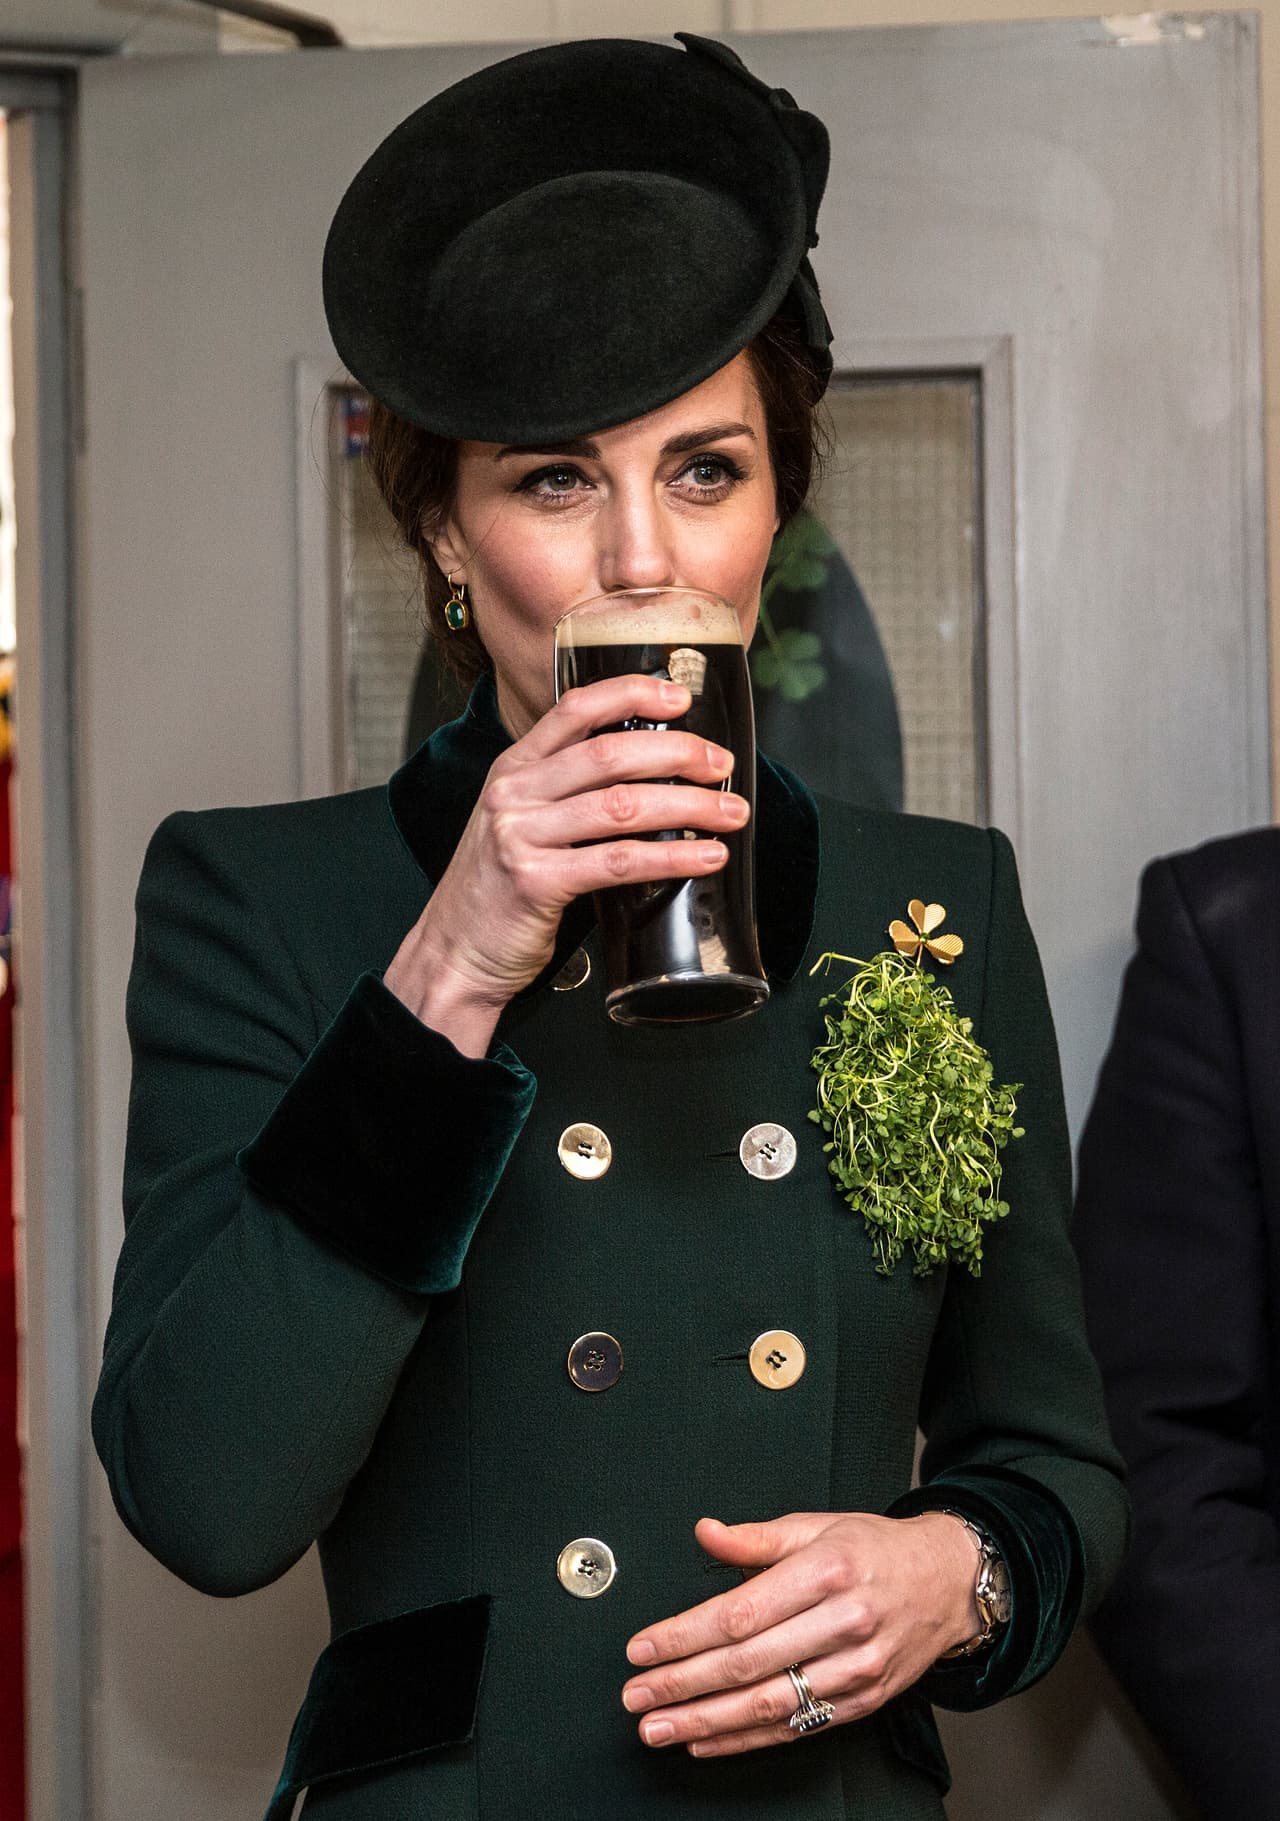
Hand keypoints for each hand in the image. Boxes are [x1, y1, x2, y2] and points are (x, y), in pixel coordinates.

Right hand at [384, 674, 748, 1053]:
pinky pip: (618, 861)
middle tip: (721, 765)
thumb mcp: (521, 822)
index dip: (632, 693)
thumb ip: (567, 793)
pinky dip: (672, 857)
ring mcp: (521, 836)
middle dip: (678, 753)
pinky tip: (706, 857)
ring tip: (731, 814)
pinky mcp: (536, 882)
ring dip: (689, 807)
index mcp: (514, 767)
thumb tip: (652, 775)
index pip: (576, 708)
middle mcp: (514, 793)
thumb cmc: (499, 889)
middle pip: (609, 754)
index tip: (680, 696)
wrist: (455, 953)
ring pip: (622, 806)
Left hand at [621, 1511, 980, 1757]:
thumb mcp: (817, 1525)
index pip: (741, 1612)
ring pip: (770, 1703)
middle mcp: (843, 1622)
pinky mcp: (864, 1701)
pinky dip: (746, 1738)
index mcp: (826, 1571)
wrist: (949, 1581)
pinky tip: (707, 1740)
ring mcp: (857, 1668)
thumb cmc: (876, 1550)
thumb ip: (756, 1537)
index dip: (685, 1635)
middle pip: (748, 1662)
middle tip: (636, 1696)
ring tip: (659, 1728)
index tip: (643, 1647)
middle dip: (683, 1683)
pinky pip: (797, 1727)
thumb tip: (704, 1533)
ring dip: (706, 1721)